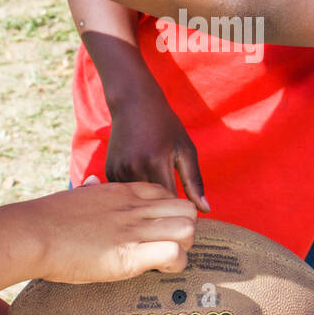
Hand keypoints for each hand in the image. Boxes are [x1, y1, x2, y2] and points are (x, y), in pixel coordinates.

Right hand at [30, 180, 196, 282]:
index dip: (170, 213)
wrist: (31, 233)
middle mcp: (134, 208)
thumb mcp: (77, 194)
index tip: (159, 231)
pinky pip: (175, 254)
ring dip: (184, 248)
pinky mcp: (130, 255)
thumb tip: (91, 181)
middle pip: (186, 209)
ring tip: (165, 261)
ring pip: (187, 229)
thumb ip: (91, 189)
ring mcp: (134, 230)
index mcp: (123, 192)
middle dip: (186, 230)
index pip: (167, 193)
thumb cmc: (47, 218)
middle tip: (168, 248)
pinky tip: (159, 271)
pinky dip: (175, 265)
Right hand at [105, 83, 208, 210]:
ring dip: (147, 200)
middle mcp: (133, 168)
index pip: (170, 201)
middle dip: (163, 206)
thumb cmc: (165, 125)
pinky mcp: (109, 171)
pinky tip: (141, 178)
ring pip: (137, 201)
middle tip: (171, 196)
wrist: (133, 103)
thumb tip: (204, 210)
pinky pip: (125, 193)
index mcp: (155, 162)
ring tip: (156, 183)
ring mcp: (118, 170)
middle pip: (152, 204)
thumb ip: (195, 181)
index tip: (184, 205)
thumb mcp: (185, 149)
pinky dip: (134, 192)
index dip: (179, 206)